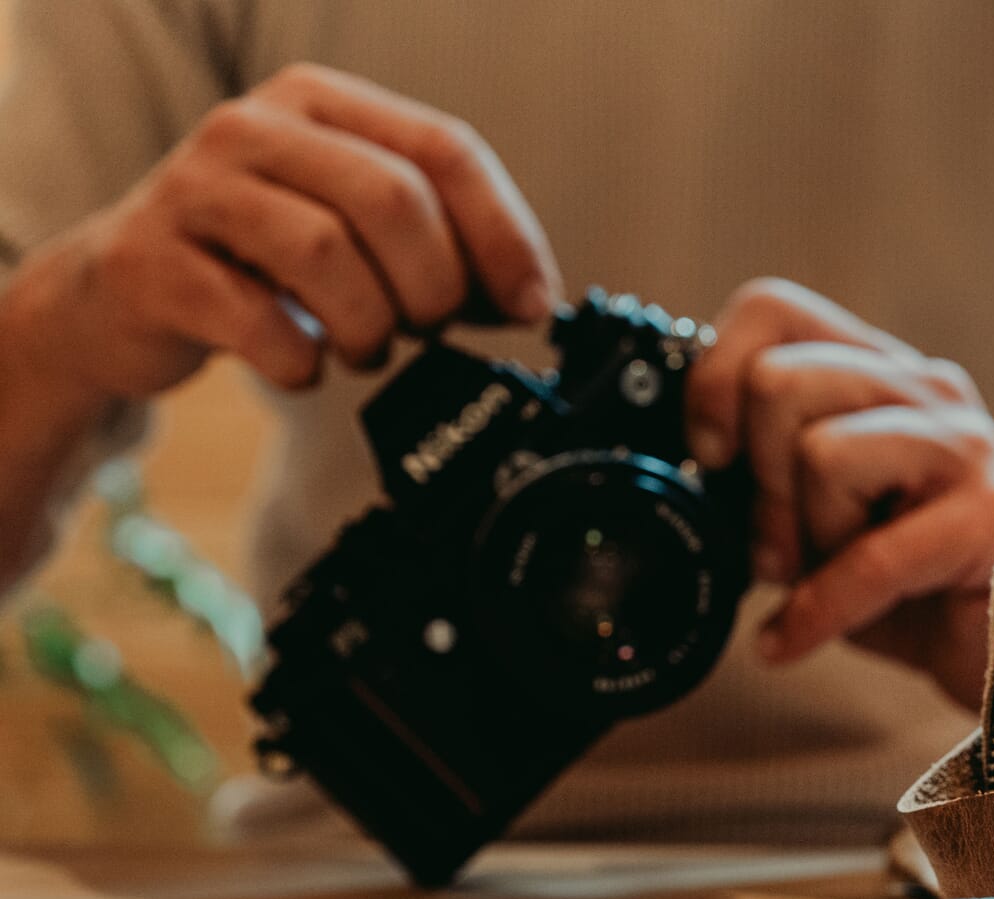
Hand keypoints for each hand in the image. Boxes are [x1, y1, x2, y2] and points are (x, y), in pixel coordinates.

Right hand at [0, 62, 560, 405]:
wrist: (124, 294)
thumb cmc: (262, 261)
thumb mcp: (356, 229)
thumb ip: (440, 244)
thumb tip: (530, 299)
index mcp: (322, 103)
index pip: (445, 148)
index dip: (504, 235)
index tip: (532, 304)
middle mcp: (254, 128)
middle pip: (393, 198)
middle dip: (434, 286)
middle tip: (427, 329)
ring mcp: (194, 190)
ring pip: (326, 252)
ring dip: (370, 327)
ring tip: (365, 348)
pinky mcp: (152, 264)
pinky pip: (256, 320)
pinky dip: (301, 360)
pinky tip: (302, 363)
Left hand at [684, 279, 993, 709]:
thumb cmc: (905, 584)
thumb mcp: (814, 515)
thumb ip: (765, 472)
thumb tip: (690, 464)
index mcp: (878, 369)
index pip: (774, 308)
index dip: (716, 377)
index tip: (709, 454)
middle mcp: (925, 387)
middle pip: (782, 380)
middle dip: (759, 481)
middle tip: (776, 547)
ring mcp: (964, 445)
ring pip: (822, 452)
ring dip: (804, 537)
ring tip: (820, 580)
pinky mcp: (990, 516)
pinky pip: (869, 556)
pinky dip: (817, 611)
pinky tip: (792, 641)